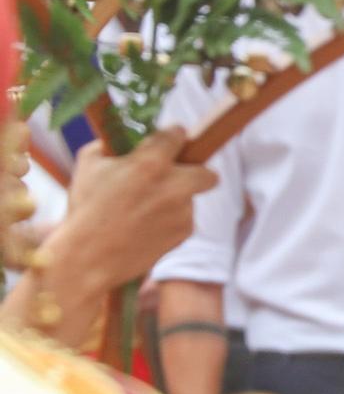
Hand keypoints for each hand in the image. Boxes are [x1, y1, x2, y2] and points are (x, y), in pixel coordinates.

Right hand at [43, 129, 216, 293]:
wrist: (88, 257)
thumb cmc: (85, 209)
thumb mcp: (88, 165)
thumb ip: (111, 145)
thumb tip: (124, 139)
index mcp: (150, 162)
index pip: (177, 135)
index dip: (171, 137)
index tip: (169, 142)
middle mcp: (174, 185)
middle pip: (208, 173)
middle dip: (197, 174)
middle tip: (178, 178)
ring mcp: (182, 210)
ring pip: (188, 199)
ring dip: (173, 201)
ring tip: (141, 212)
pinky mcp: (184, 232)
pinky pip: (182, 220)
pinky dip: (169, 222)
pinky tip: (145, 228)